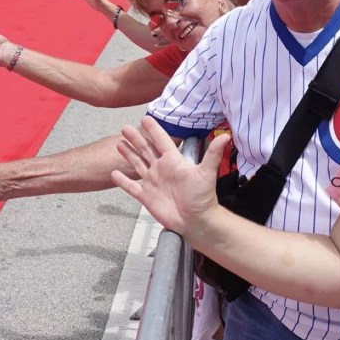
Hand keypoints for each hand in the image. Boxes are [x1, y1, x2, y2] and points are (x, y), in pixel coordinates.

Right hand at [111, 117, 229, 238]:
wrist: (196, 221)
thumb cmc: (202, 197)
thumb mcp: (206, 173)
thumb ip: (212, 154)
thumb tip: (225, 137)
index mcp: (174, 161)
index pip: (162, 141)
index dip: (154, 130)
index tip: (145, 118)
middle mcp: (162, 169)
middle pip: (146, 150)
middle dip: (136, 139)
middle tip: (124, 128)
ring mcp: (153, 183)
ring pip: (137, 164)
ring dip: (128, 154)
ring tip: (119, 144)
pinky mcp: (147, 196)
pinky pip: (132, 187)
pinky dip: (123, 180)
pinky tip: (114, 173)